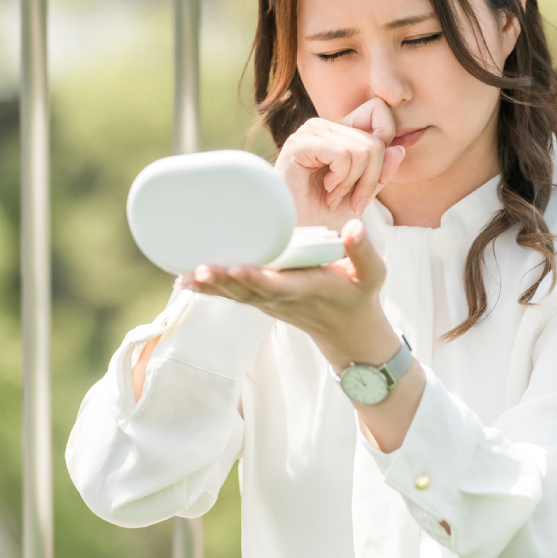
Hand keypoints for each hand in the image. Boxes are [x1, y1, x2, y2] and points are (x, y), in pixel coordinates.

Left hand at [174, 219, 398, 369]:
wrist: (348, 332)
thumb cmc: (359, 296)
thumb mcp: (371, 274)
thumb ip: (362, 250)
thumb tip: (353, 225)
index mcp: (308, 289)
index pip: (279, 284)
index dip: (257, 277)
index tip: (239, 267)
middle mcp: (283, 298)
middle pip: (248, 291)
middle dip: (224, 281)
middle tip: (200, 268)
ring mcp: (269, 303)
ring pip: (236, 295)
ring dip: (210, 286)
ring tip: (185, 276)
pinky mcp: (261, 302)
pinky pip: (232, 296)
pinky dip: (209, 290)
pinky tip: (185, 280)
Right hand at [274, 97, 406, 229]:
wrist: (296, 235)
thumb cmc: (323, 217)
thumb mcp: (361, 195)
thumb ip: (380, 173)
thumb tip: (399, 148)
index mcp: (339, 132)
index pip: (379, 111)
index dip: (387, 142)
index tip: (374, 180)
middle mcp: (324, 126)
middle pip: (376, 140)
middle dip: (371, 179)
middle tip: (353, 202)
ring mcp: (311, 132)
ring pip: (363, 149)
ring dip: (353, 184)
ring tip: (334, 197)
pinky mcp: (300, 143)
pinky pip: (344, 154)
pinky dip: (341, 180)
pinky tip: (326, 191)